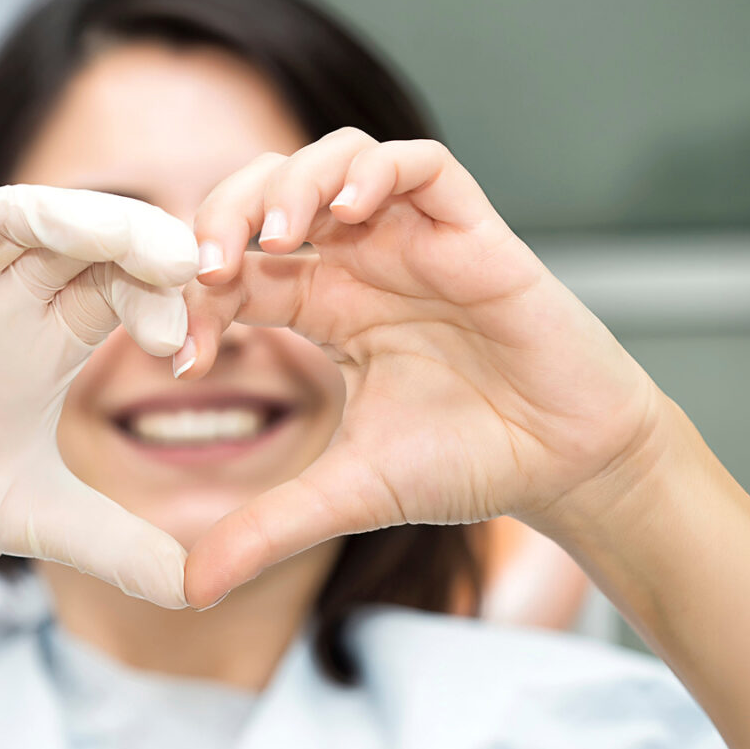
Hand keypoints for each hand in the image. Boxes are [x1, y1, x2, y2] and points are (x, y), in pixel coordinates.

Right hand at [0, 182, 198, 607]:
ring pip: (16, 218)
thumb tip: (201, 592)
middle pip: (86, 242)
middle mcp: (6, 298)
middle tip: (186, 266)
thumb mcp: (31, 518)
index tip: (187, 346)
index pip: (123, 292)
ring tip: (117, 237)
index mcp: (48, 340)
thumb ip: (116, 546)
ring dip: (68, 216)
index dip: (162, 304)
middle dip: (137, 244)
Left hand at [180, 129, 666, 606]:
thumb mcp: (347, 495)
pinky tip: (349, 211)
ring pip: (336, 160)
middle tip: (205, 266)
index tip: (182, 354)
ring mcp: (415, 240)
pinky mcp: (473, 231)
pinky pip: (420, 164)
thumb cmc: (468, 462)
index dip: (195, 297)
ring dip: (292, 184)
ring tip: (275, 239)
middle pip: (269, 194)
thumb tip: (190, 588)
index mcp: (324, 309)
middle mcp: (362, 263)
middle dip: (224, 215)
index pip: (236, 271)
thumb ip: (268, 528)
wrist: (567, 465)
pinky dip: (375, 171)